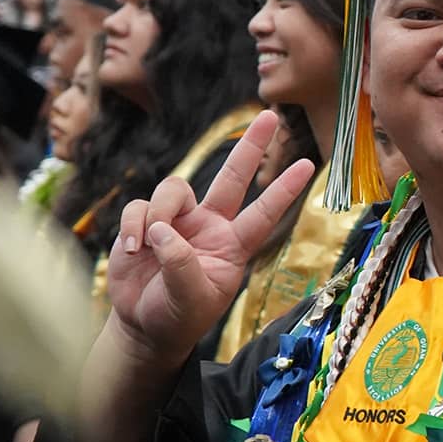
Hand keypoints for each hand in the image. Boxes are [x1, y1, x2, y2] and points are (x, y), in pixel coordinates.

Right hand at [106, 111, 313, 363]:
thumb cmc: (177, 315)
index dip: (284, 190)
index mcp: (232, 246)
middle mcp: (210, 226)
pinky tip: (133, 250)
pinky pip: (139, 207)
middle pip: (232, 177)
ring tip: (149, 246)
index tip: (309, 165)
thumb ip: (181, 267)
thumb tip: (162, 231)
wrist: (144, 325)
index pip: (263, 214)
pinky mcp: (145, 221)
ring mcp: (178, 220)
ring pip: (175, 189)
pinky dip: (133, 226)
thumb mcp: (189, 300)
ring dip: (160, 211)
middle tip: (271, 116)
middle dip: (251, 146)